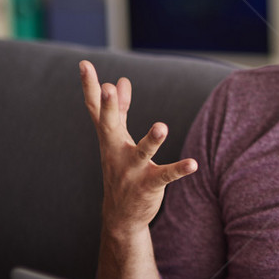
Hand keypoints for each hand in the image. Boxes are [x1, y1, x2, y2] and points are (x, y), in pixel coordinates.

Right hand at [79, 60, 196, 236]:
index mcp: (110, 138)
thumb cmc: (121, 170)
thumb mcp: (118, 139)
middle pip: (109, 127)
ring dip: (151, 140)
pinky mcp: (149, 185)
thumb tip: (120, 80)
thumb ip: (121, 109)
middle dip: (108, 108)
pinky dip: (179, 169)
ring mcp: (132, 170)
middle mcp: (117, 152)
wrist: (121, 215)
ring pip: (141, 153)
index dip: (90, 87)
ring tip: (162, 126)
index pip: (96, 109)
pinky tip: (194, 164)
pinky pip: (165, 176)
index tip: (84, 63)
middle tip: (106, 89)